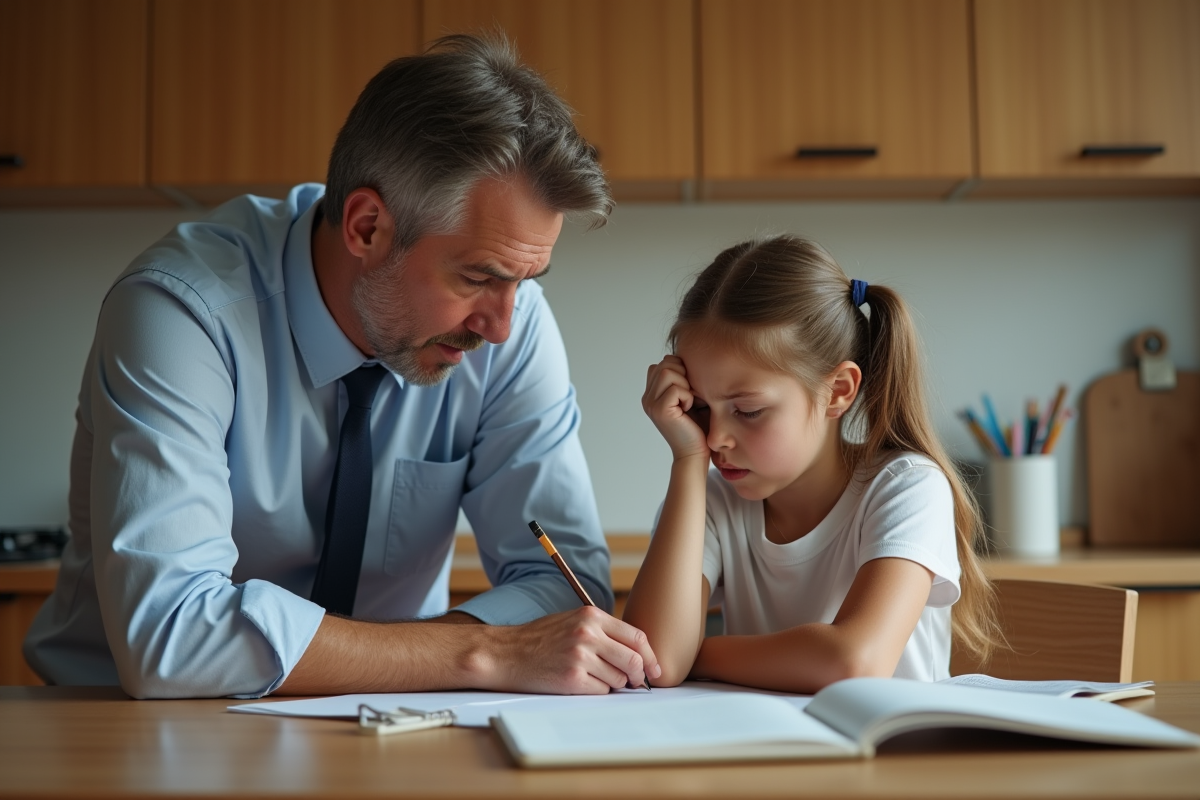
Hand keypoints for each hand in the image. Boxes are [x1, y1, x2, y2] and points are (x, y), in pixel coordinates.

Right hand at [482, 606, 661, 693]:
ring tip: (590, 676)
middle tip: (634, 682)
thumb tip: (636, 652)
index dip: (649, 656)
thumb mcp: (572, 621)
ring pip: (618, 679)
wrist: (506, 653)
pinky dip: (596, 691)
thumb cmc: (539, 639)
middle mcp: (588, 634)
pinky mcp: (572, 678)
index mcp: (591, 616)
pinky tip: (578, 682)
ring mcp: (580, 656)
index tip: (654, 669)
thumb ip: (602, 631)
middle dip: (637, 675)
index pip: (636, 636)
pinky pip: (601, 691)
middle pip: (633, 660)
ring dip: (612, 683)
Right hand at [643, 356, 708, 460]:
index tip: (690, 390)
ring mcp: (651, 403)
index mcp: (653, 392)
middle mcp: (648, 396)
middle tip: (691, 396)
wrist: (695, 452)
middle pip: (666, 363)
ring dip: (685, 385)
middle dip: (684, 375)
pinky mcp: (659, 410)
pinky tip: (689, 409)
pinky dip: (687, 396)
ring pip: (668, 372)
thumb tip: (687, 357)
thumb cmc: (698, 425)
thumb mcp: (691, 395)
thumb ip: (684, 378)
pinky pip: (675, 388)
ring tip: (689, 402)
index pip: (664, 362)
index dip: (682, 369)